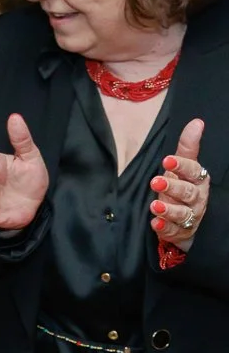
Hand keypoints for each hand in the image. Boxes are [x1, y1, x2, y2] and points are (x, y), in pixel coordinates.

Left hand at [151, 118, 208, 250]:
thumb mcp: (183, 166)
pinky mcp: (179, 231)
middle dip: (173, 187)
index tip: (167, 160)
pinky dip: (164, 227)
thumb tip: (197, 122)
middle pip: (187, 192)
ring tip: (154, 206)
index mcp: (198, 180)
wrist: (184, 218)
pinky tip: (155, 223)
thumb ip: (188, 146)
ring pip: (182, 213)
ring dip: (168, 210)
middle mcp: (196, 198)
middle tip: (155, 182)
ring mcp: (189, 216)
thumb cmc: (182, 186)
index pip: (193, 171)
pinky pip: (172, 230)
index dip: (181, 166)